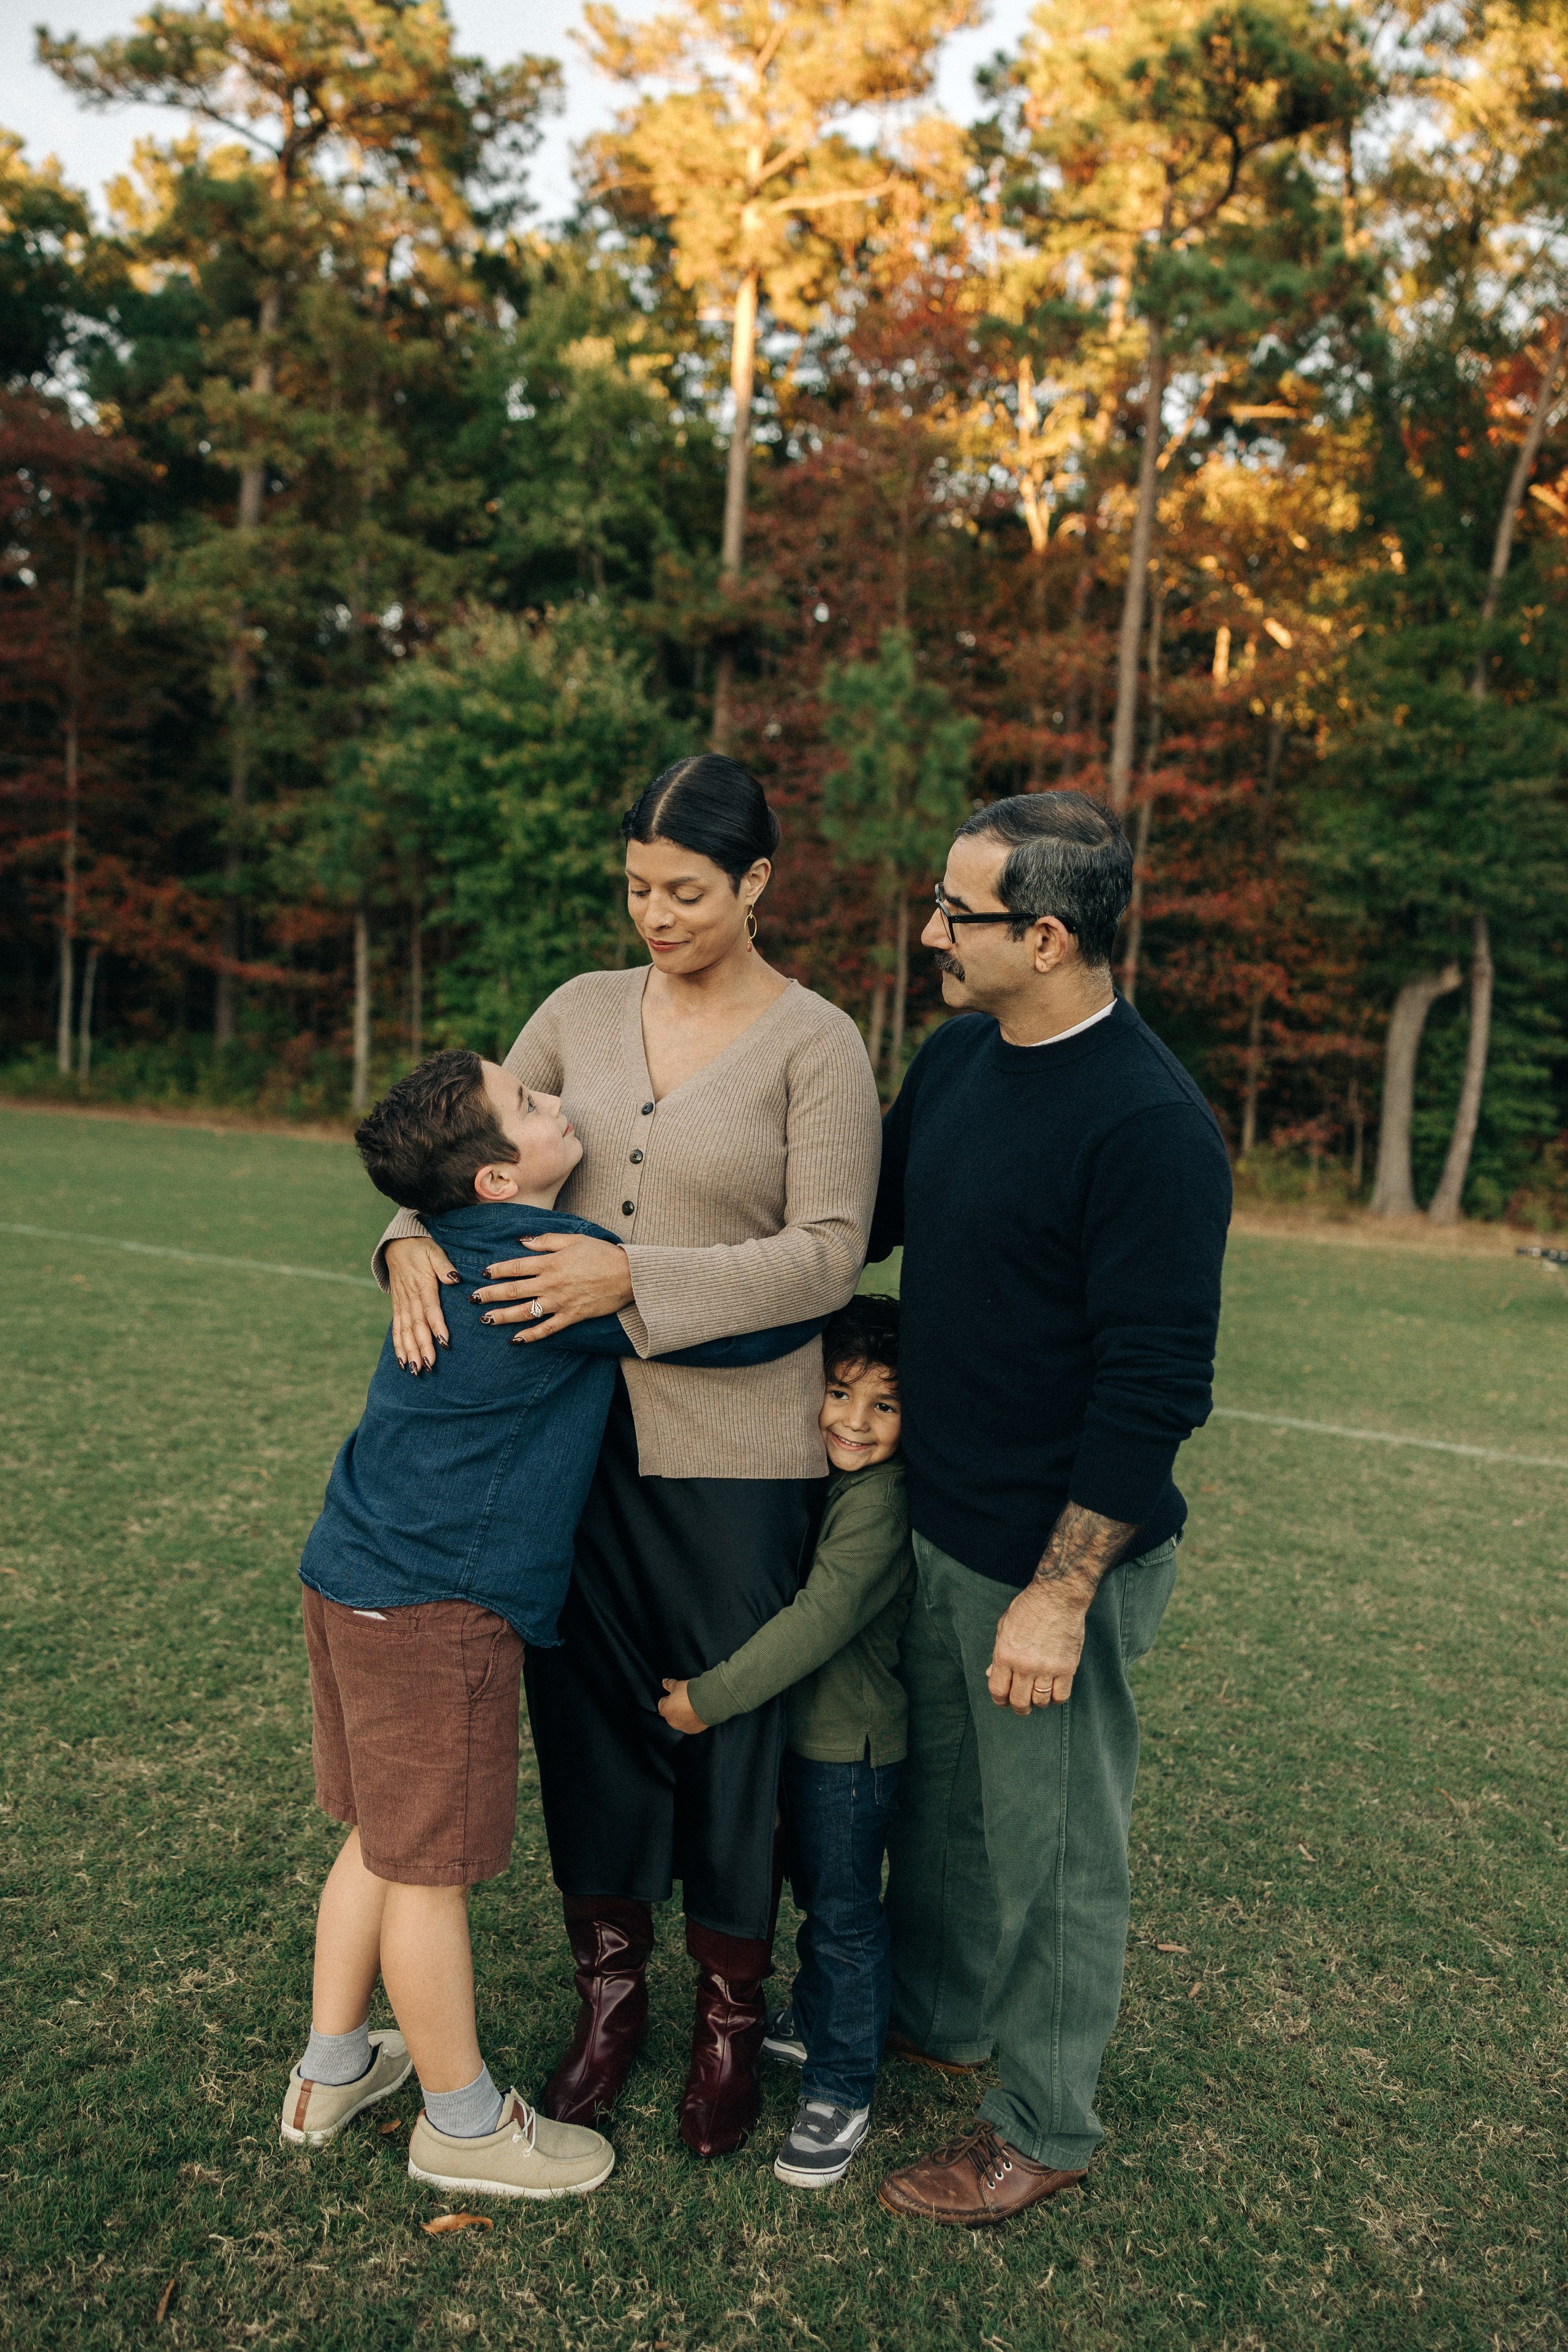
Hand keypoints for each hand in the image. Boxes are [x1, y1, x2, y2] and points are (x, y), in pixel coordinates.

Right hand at [385, 1236, 459, 1373]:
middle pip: (417, 1326)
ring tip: (415, 1370)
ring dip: (410, 1351)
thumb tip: (454, 1278)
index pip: (431, 1309)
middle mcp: (410, 1298)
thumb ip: (444, 1265)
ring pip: (405, 1331)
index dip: (437, 1326)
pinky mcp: (397, 1307)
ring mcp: (402, 1304)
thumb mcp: (434, 1251)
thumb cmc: (421, 1248)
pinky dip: (398, 1346)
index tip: (444, 1342)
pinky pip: (396, 1329)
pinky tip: (402, 1362)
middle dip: (423, 1347)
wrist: (397, 1244)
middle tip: (429, 1366)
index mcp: (422, 1285)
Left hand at [472, 1233, 634, 1342]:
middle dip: (490, 1295)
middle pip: (514, 1290)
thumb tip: (522, 1242)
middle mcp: (551, 1284)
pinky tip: (516, 1339)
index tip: (483, 1273)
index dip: (497, 1270)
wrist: (628, 1275)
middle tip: (473, 1299)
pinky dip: (531, 1335)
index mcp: (551, 1263)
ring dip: (503, 1316)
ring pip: (525, 1311)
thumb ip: (545, 1241)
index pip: (516, 1267)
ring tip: (485, 1319)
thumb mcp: (573, 1239)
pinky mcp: (571, 1316)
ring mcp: (560, 1302)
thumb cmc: (601, 1253)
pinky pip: (547, 1328)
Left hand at [658, 1678, 707, 1734]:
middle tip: (685, 1699)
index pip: (662, 1704)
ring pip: (680, 1720)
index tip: (676, 1694)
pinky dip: (692, 1720)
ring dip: (684, 1715)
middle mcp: (672, 1721)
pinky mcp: (693, 1730)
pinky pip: (690, 1725)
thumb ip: (669, 1684)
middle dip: (676, 1707)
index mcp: (665, 1710)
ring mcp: (683, 1727)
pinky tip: (698, 1712)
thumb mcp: (678, 1685)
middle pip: (671, 1713)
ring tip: (693, 1706)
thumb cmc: (690, 1693)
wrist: (708, 1702)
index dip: (669, 1697)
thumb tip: (664, 1681)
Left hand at [986, 1580, 1091, 1714]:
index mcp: (1005, 1655)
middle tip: (1022, 1704)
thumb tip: (992, 1674)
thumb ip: (998, 1654)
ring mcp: (1047, 1668)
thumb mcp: (1004, 1627)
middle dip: (1019, 1707)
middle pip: (1019, 1702)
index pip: (998, 1691)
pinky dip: (1055, 1698)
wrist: (1058, 1597)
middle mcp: (1024, 1665)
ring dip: (1037, 1702)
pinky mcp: (1067, 1668)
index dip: (1000, 1700)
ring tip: (1038, 1693)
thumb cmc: (1029, 1608)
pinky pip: (1061, 1696)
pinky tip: (1053, 1689)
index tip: (1004, 1701)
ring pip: (1040, 1701)